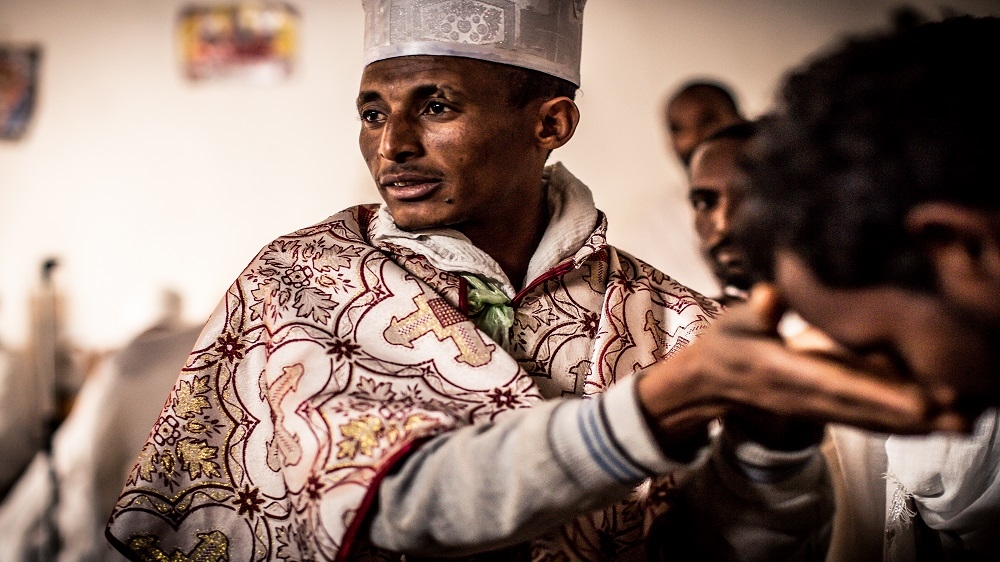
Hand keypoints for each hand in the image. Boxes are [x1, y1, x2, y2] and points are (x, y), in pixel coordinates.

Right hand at [637, 284, 965, 456]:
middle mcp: (805, 396)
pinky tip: (933, 424)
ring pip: (871, 420)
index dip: (878, 393)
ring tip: (961, 423)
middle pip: (866, 409)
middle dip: (914, 415)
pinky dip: (900, 424)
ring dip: (916, 425)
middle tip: (961, 417)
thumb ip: (756, 309)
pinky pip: (866, 421)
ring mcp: (816, 408)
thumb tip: (771, 295)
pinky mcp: (825, 409)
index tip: (917, 401)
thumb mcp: (734, 320)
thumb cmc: (727, 342)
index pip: (837, 383)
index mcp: (784, 372)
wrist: (710, 382)